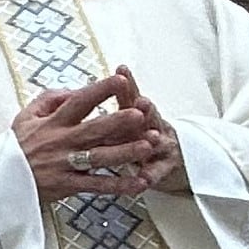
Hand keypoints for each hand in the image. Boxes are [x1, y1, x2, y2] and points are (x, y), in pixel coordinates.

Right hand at [14, 73, 166, 201]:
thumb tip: (75, 89)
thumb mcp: (26, 115)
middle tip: (141, 114)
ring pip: (100, 158)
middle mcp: (62, 142)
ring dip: (125, 152)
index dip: (100, 90)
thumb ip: (50, 99)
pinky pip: (96, 186)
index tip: (120, 80)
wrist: (0, 179)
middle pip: (94, 130)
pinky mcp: (68, 185)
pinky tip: (138, 182)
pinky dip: (118, 186)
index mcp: (54, 122)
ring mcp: (66, 165)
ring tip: (148, 146)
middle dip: (119, 122)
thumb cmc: (16, 146)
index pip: (79, 102)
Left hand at [105, 67, 185, 193]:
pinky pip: (157, 172)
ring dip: (153, 139)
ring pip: (157, 142)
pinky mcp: (164, 168)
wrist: (170, 161)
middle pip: (148, 115)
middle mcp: (152, 126)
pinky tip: (145, 179)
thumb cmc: (139, 137)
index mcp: (137, 113)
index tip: (122, 69)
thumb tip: (79, 91)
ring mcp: (161, 146)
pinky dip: (151, 175)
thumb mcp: (126, 120)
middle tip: (142, 101)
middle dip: (145, 108)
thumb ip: (109, 106)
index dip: (127, 83)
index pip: (131, 95)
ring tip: (152, 137)